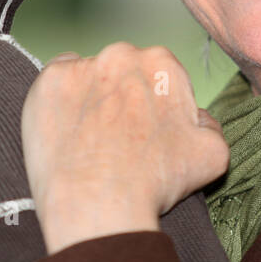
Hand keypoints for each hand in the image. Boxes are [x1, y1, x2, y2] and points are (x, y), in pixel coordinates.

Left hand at [21, 43, 228, 253]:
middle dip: (123, 98)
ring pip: (89, 77)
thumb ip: (211, 125)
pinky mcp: (48, 82)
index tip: (147, 131)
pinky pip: (55, 82)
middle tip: (119, 138)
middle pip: (123, 72)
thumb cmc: (154, 182)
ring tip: (90, 140)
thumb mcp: (212, 155)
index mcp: (163, 64)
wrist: (99, 206)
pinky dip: (61, 102)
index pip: (160, 76)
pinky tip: (69, 131)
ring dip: (92, 99)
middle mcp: (122, 55)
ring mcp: (82, 66)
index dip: (156, 105)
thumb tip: (197, 117)